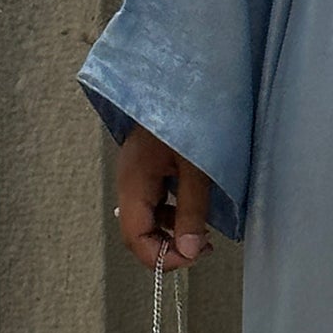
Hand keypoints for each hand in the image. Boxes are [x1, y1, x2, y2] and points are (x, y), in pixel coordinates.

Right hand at [115, 122, 213, 269]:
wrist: (185, 75)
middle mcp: (129, 181)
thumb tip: (190, 251)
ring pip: (147, 219)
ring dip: (172, 231)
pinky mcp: (149, 167)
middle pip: (138, 232)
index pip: (134, 238)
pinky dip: (172, 214)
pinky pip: (155, 202)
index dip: (161, 257)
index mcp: (134, 181)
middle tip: (203, 248)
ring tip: (202, 231)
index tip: (193, 257)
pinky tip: (193, 209)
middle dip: (167, 247)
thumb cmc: (191, 115)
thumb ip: (192, 210)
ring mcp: (137, 174)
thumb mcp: (198, 167)